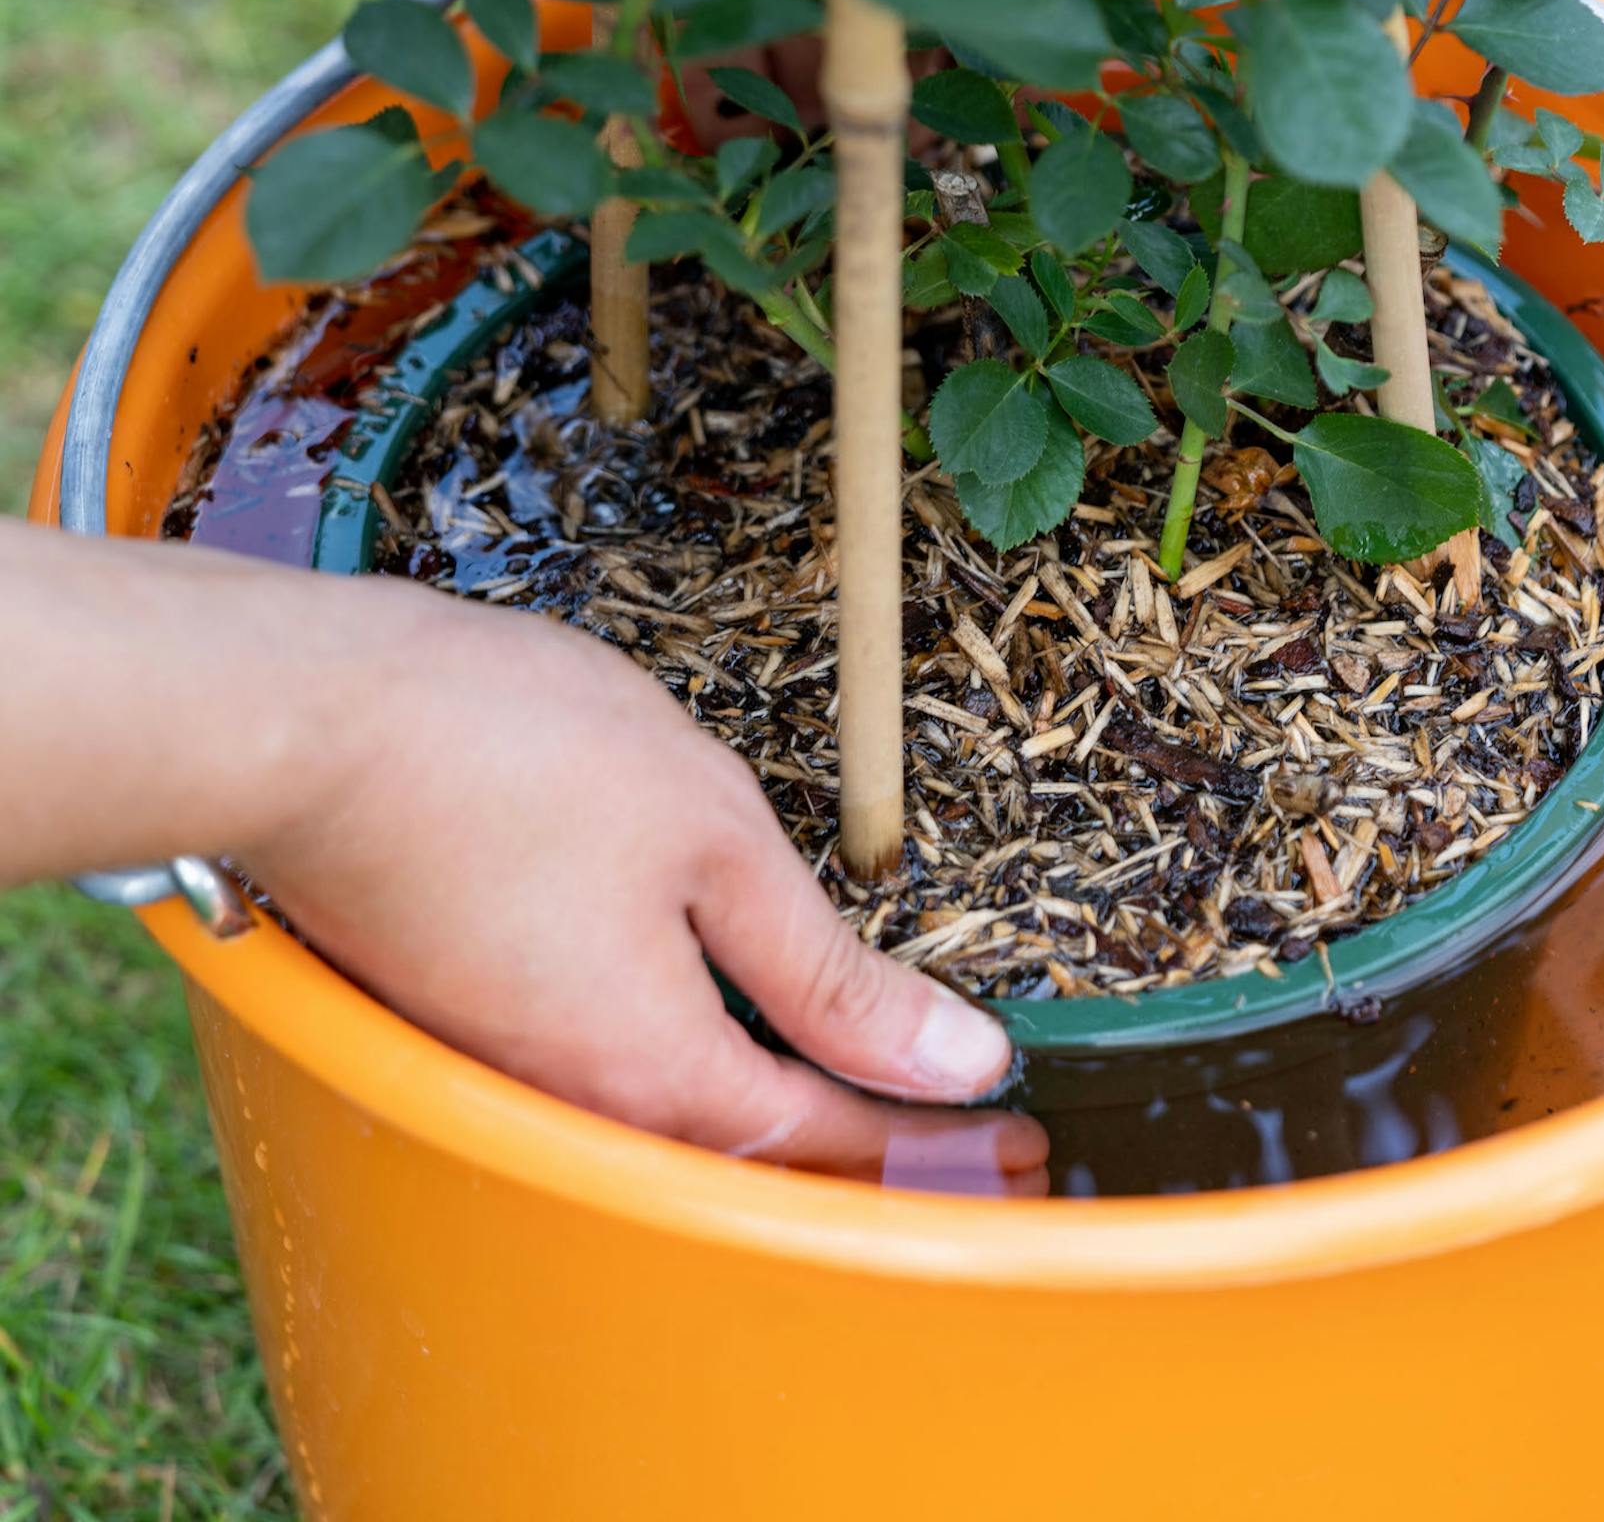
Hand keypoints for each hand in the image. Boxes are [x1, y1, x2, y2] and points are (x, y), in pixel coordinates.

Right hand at [1, 522, 1046, 1192]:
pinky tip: (747, 1031)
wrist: (308, 718)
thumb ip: (828, 973)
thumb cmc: (510, 753)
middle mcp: (581, 1099)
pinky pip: (624, 1081)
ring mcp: (517, 1064)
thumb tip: (952, 1060)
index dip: (936, 1148)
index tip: (1017, 1147)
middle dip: (880, 1154)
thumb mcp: (714, 844)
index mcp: (656, 1070)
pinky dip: (714, 1075)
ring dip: (798, 1118)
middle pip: (760, 1163)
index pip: (829, 1143)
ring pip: (690, 1130)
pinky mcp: (476, 1015)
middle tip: (974, 1138)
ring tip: (884, 1091)